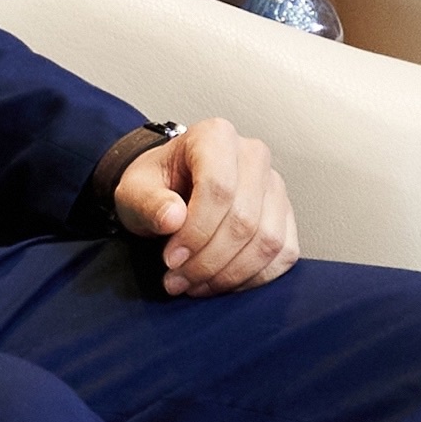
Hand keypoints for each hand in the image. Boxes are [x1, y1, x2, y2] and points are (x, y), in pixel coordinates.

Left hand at [113, 117, 298, 297]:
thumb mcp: (135, 190)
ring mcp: (275, 185)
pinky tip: (222, 283)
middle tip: (178, 279)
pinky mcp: (285, 216)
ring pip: (267, 241)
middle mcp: (253, 155)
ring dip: (230, 274)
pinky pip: (283, 254)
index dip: (196, 231)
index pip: (218, 188)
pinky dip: (253, 278)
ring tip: (195, 284)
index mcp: (215, 137)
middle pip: (244, 219)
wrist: (171, 189)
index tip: (170, 259)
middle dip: (209, 260)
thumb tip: (173, 218)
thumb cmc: (155, 185)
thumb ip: (148, 202)